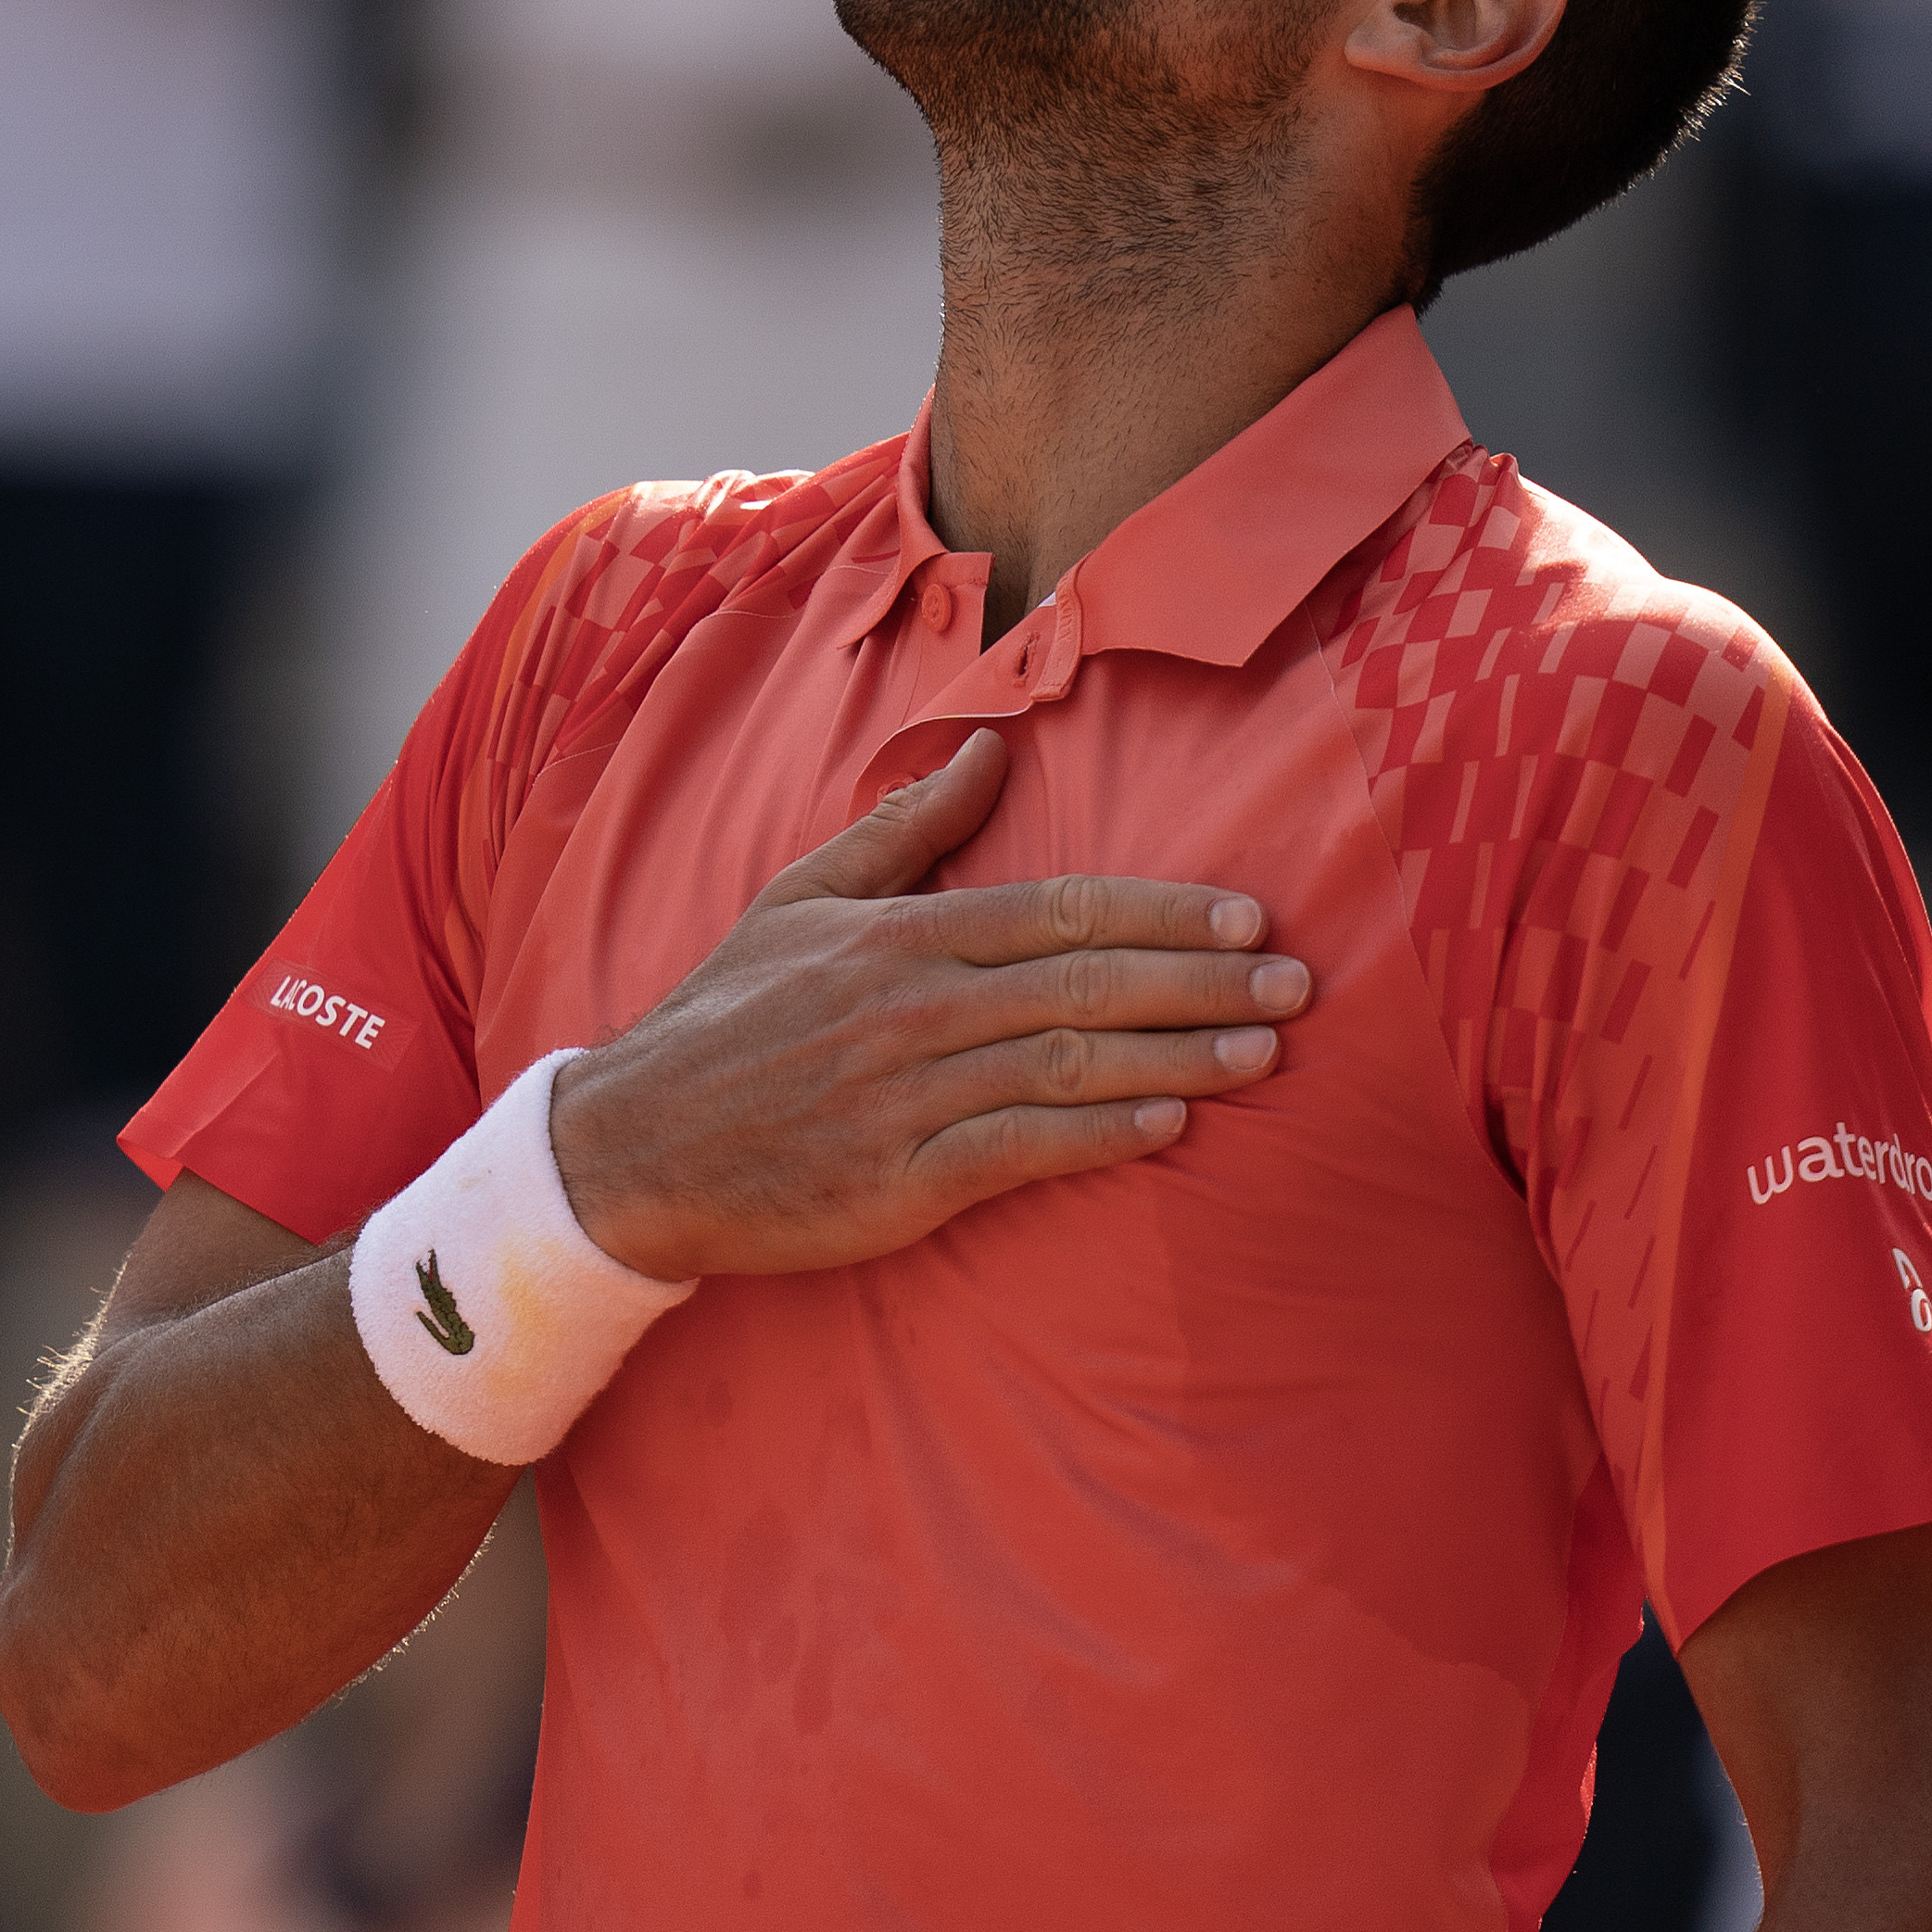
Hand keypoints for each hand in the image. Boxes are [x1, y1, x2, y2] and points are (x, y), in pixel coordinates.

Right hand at [548, 727, 1306, 1280]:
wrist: (634, 1146)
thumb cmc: (726, 1019)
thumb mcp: (800, 902)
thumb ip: (903, 830)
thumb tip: (990, 748)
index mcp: (898, 936)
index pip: (1057, 912)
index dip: (1160, 913)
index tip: (1247, 914)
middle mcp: (912, 1009)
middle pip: (1083, 986)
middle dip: (1201, 980)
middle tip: (1297, 980)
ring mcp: (907, 1098)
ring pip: (1067, 1067)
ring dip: (1178, 1056)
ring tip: (1265, 1051)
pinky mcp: (899, 1183)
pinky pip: (1022, 1151)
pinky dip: (1101, 1136)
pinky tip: (1171, 1123)